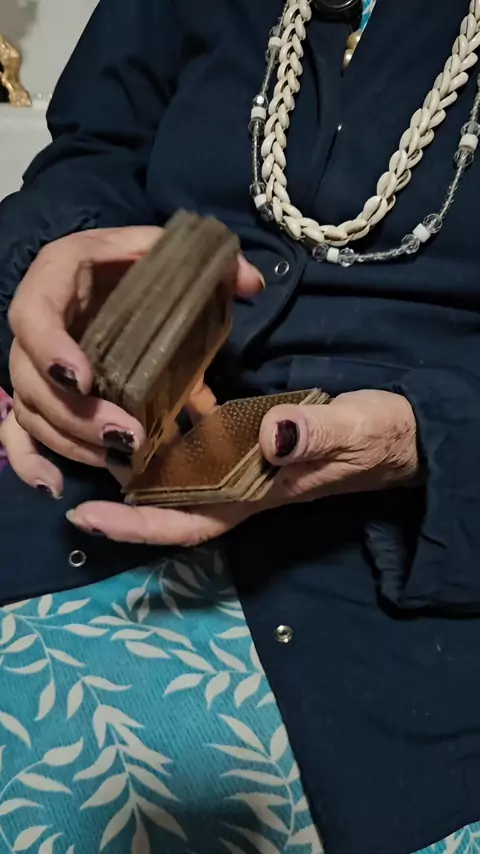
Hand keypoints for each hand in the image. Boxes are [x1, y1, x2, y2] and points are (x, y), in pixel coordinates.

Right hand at [2, 226, 263, 495]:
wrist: (119, 277)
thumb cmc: (138, 265)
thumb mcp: (167, 252)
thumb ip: (211, 263)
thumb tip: (252, 282)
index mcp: (59, 277)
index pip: (33, 314)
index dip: (50, 349)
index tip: (84, 380)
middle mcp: (37, 325)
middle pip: (31, 380)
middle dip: (77, 416)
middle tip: (126, 437)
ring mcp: (36, 366)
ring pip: (32, 414)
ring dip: (72, 444)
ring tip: (121, 460)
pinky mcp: (43, 396)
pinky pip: (17, 435)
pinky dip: (29, 463)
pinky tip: (55, 485)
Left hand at [63, 389, 418, 545]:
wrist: (399, 434)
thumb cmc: (378, 437)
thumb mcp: (353, 431)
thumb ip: (314, 434)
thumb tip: (269, 436)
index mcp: (260, 495)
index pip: (189, 522)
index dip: (136, 526)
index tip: (87, 515)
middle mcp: (243, 488)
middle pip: (171, 506)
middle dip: (120, 501)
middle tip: (71, 474)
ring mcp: (247, 466)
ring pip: (181, 477)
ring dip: (140, 465)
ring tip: (99, 436)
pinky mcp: (254, 444)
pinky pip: (203, 446)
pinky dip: (173, 435)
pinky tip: (153, 409)